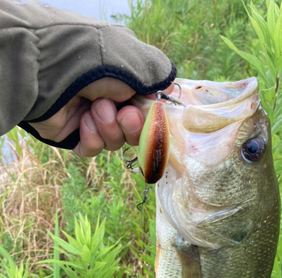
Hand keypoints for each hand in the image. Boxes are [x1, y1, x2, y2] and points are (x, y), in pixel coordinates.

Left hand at [30, 78, 173, 156]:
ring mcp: (91, 118)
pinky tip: (82, 121)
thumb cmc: (92, 64)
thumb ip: (156, 74)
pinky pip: (94, 149)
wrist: (49, 75)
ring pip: (115, 141)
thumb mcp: (132, 62)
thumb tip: (170, 85)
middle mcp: (109, 100)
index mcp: (124, 82)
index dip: (152, 118)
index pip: (148, 109)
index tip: (153, 116)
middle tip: (124, 115)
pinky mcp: (74, 135)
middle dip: (132, 126)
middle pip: (135, 131)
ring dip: (108, 127)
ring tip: (94, 109)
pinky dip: (92, 138)